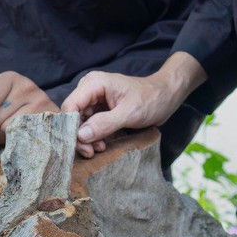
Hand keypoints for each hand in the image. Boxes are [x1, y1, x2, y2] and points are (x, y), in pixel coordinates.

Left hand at [0, 72, 57, 150]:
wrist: (43, 116)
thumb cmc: (10, 109)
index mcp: (9, 78)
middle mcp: (27, 86)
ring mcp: (42, 102)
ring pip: (10, 130)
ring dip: (0, 141)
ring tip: (0, 141)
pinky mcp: (51, 119)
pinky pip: (25, 138)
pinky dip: (16, 144)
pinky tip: (14, 142)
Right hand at [61, 53, 203, 156]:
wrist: (166, 96)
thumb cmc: (151, 99)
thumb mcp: (129, 113)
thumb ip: (104, 124)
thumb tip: (80, 135)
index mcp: (93, 84)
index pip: (70, 106)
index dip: (71, 127)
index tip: (82, 145)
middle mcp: (89, 90)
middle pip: (73, 117)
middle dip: (79, 136)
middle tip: (91, 152)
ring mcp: (94, 100)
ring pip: (79, 124)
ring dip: (87, 139)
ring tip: (99, 149)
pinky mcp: (99, 110)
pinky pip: (89, 125)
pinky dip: (93, 137)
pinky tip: (102, 145)